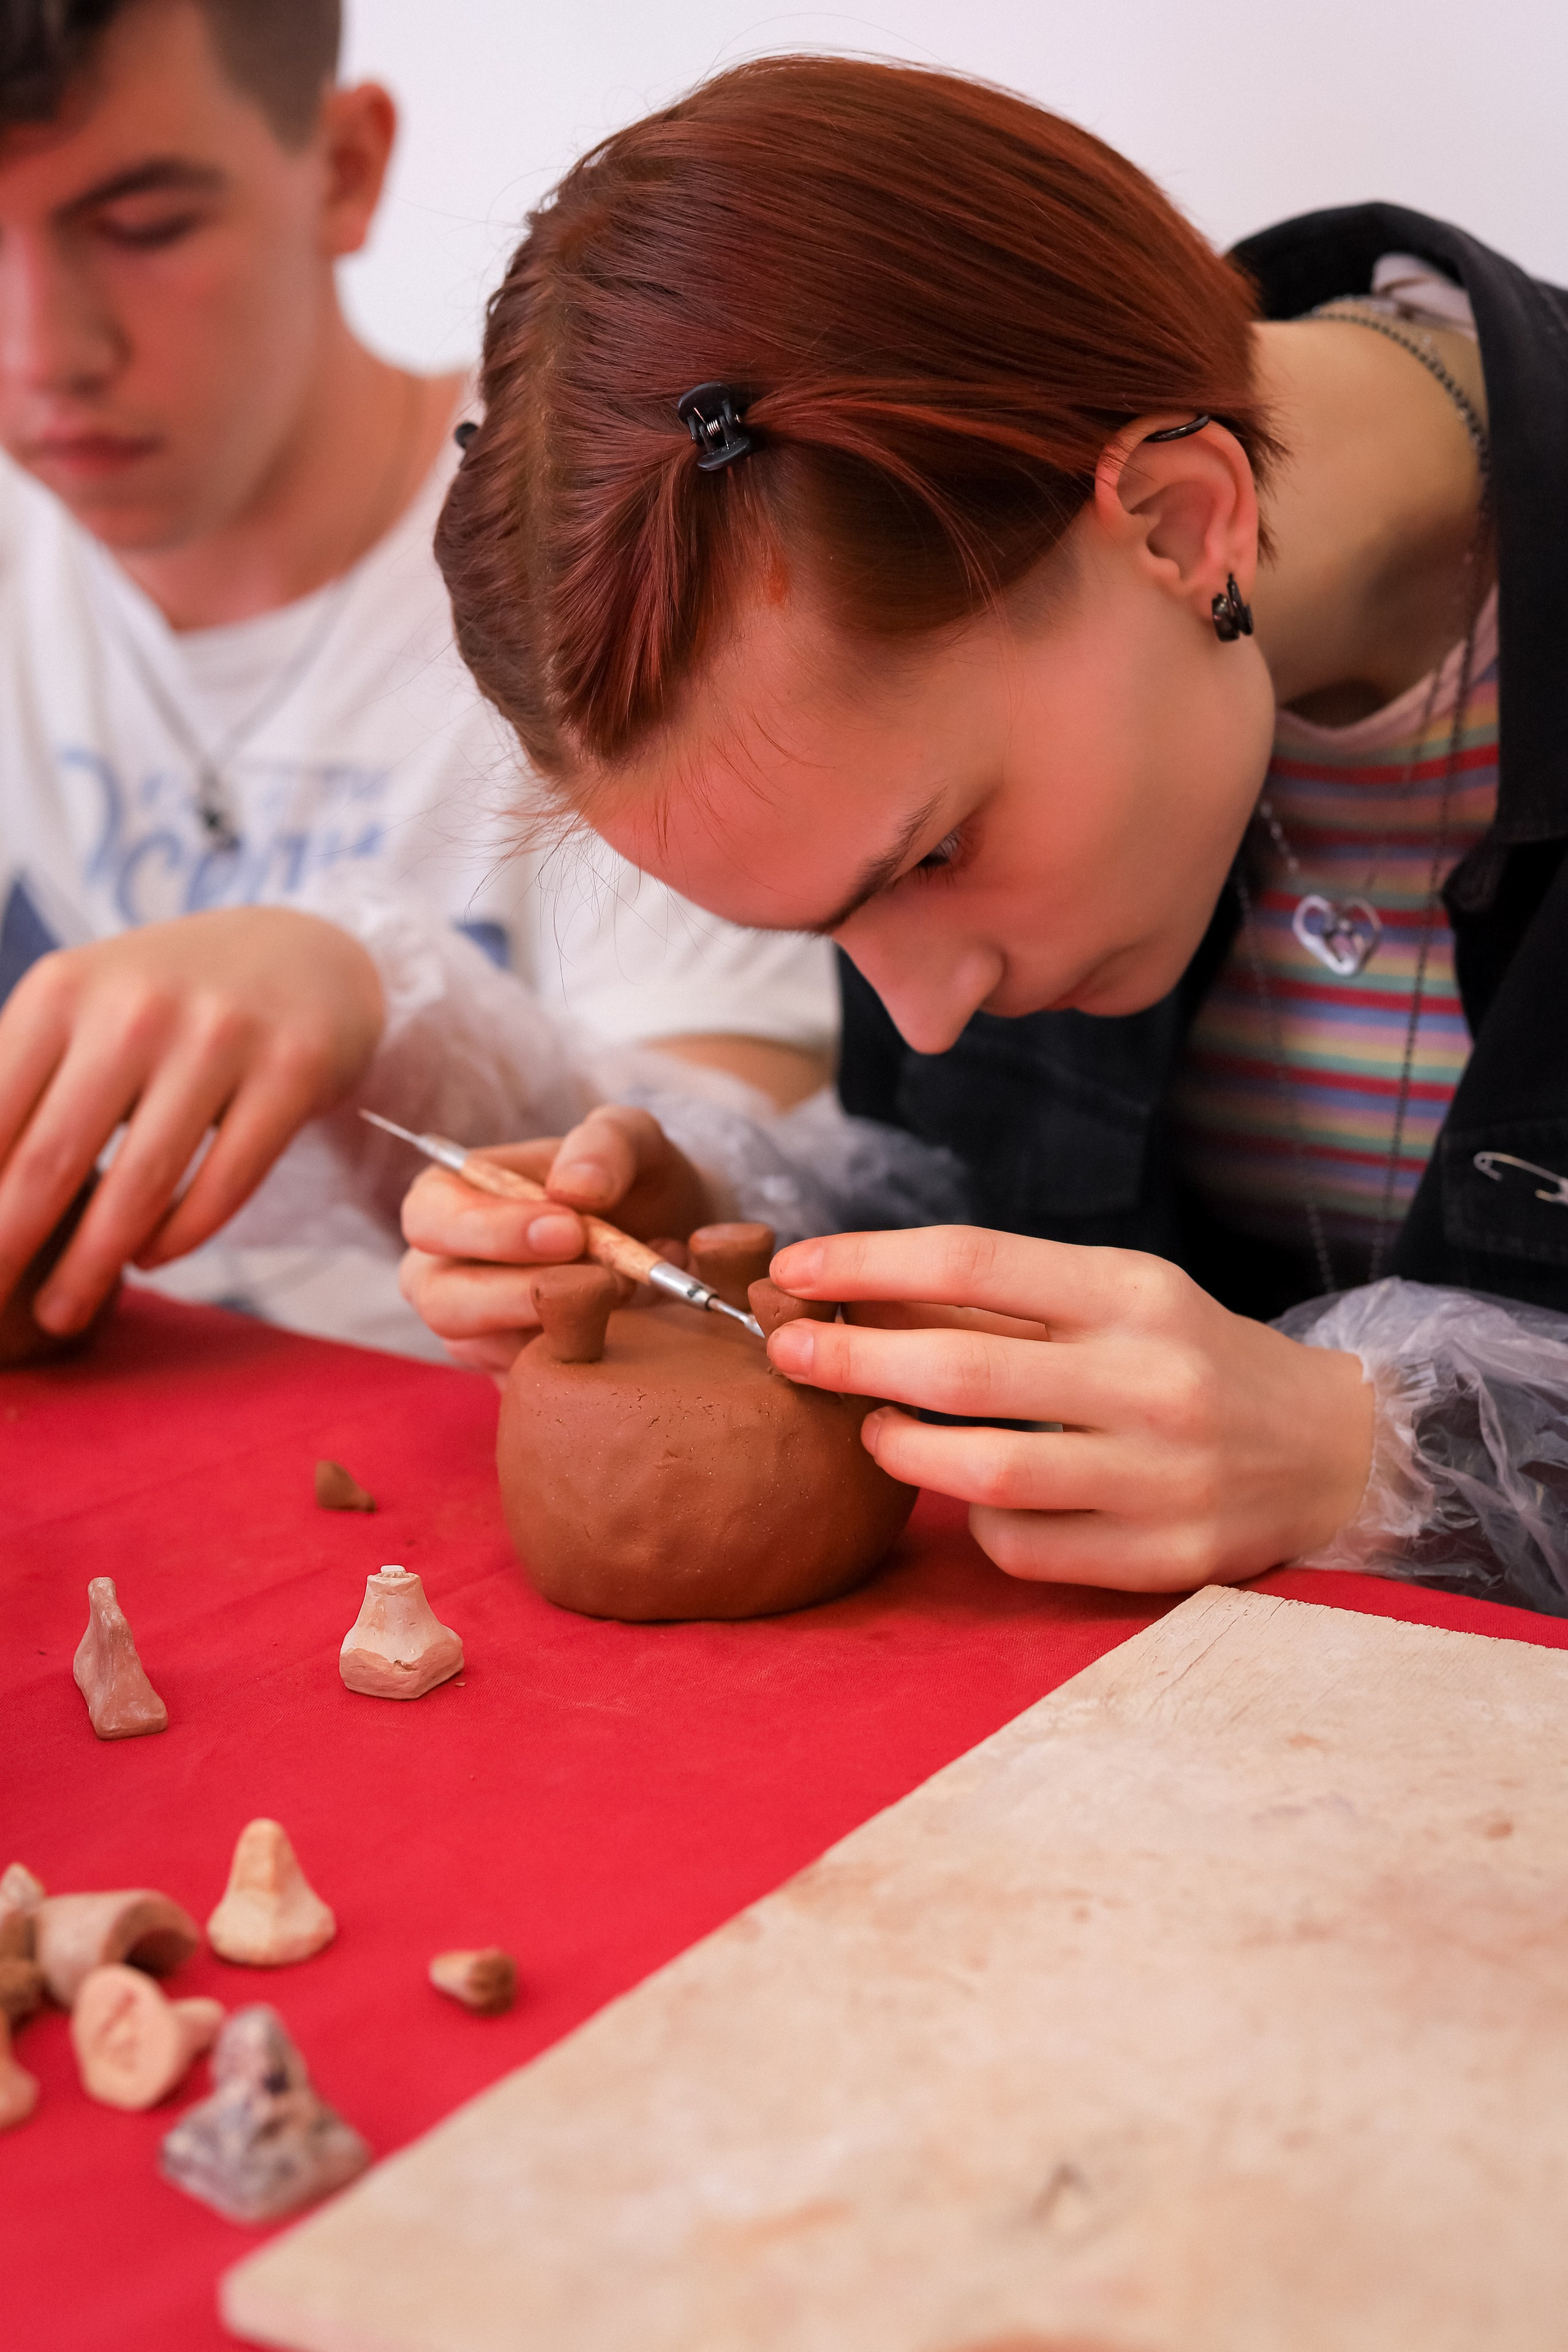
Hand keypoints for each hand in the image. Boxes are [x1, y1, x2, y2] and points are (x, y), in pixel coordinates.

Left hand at [0, 908, 383, 1334]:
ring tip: (65, 1310)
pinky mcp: (293, 1071)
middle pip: (52, 1160)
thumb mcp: (79, 1009)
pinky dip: (178, 1236)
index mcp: (62, 990)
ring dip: (91, 1267)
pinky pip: (224, 1184)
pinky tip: (150, 1257)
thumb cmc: (163, 1000)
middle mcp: (137, 1006)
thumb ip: (17, 1082)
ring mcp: (221, 1036)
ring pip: (140, 1185)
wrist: (299, 954)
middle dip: (10, 1249)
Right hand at [398, 1105, 715, 1372]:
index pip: (430, 1217)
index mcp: (448, 1197)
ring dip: (558, 1326)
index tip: (569, 1231)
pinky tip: (627, 1325)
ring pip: (482, 1348)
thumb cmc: (626, 1178)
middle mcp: (443, 1268)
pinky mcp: (507, 1371)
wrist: (667, 1234)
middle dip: (522, 1293)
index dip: (491, 1229)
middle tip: (603, 1278)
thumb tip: (574, 1189)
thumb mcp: (631, 1137)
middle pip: (442, 1299)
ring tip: (630, 1292)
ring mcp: (472, 1327)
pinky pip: (522, 1382)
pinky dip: (576, 1356)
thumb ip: (605, 1145)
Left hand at [766, 1227, 1374, 1591]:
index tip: (798, 1267)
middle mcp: (1151, 1381)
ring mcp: (1161, 1478)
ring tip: (872, 1431)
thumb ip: (1002, 1302)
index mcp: (1135, 1294)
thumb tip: (857, 1295)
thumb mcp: (1117, 1299)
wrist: (1332, 1449)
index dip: (868, 1264)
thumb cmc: (1193, 1359)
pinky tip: (974, 1496)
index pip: (973, 1263)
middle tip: (788, 1351)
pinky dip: (977, 1520)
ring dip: (899, 1449)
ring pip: (983, 1473)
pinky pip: (1025, 1546)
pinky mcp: (1164, 1557)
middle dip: (850, 1360)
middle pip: (960, 1372)